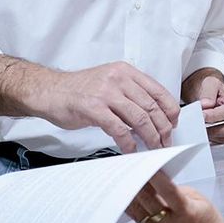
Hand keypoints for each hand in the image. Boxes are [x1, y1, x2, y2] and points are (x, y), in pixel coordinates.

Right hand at [31, 62, 178, 153]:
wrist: (49, 91)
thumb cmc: (79, 91)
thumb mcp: (109, 83)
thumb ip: (130, 95)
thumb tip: (153, 117)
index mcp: (126, 72)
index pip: (158, 91)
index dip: (170, 111)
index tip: (174, 125)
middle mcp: (118, 79)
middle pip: (151, 107)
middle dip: (163, 129)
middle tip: (166, 143)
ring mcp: (106, 93)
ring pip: (139, 118)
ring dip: (150, 138)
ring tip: (154, 149)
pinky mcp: (94, 108)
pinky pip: (119, 129)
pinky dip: (129, 143)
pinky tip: (131, 150)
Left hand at [126, 171, 223, 222]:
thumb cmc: (208, 222)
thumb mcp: (199, 199)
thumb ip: (176, 189)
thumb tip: (157, 181)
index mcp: (185, 212)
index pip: (167, 190)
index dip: (156, 176)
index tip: (148, 163)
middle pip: (147, 198)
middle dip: (139, 181)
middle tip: (134, 167)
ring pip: (136, 209)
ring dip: (130, 193)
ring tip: (126, 179)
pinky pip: (136, 218)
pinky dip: (132, 205)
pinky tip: (128, 195)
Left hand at [195, 75, 223, 143]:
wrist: (215, 99)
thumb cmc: (215, 92)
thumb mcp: (210, 84)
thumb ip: (208, 93)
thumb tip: (206, 105)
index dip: (214, 116)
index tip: (202, 117)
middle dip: (213, 128)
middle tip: (198, 125)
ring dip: (212, 134)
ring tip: (201, 127)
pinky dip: (213, 139)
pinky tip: (207, 132)